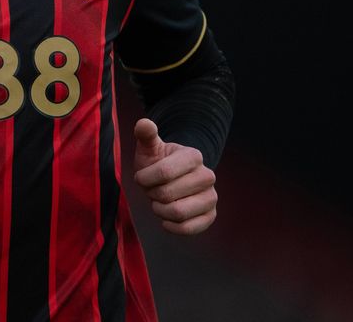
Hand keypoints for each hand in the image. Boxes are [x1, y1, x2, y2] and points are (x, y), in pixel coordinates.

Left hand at [132, 118, 217, 234]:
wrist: (169, 180)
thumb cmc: (156, 163)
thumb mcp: (149, 148)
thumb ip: (146, 134)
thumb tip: (143, 123)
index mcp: (193, 156)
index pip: (164, 172)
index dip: (145, 178)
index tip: (140, 177)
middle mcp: (207, 175)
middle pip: (168, 194)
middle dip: (152, 194)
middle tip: (151, 190)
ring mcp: (211, 197)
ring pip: (178, 213)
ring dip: (160, 211)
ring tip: (159, 203)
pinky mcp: (210, 216)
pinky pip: (189, 228)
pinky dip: (172, 226)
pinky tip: (166, 219)